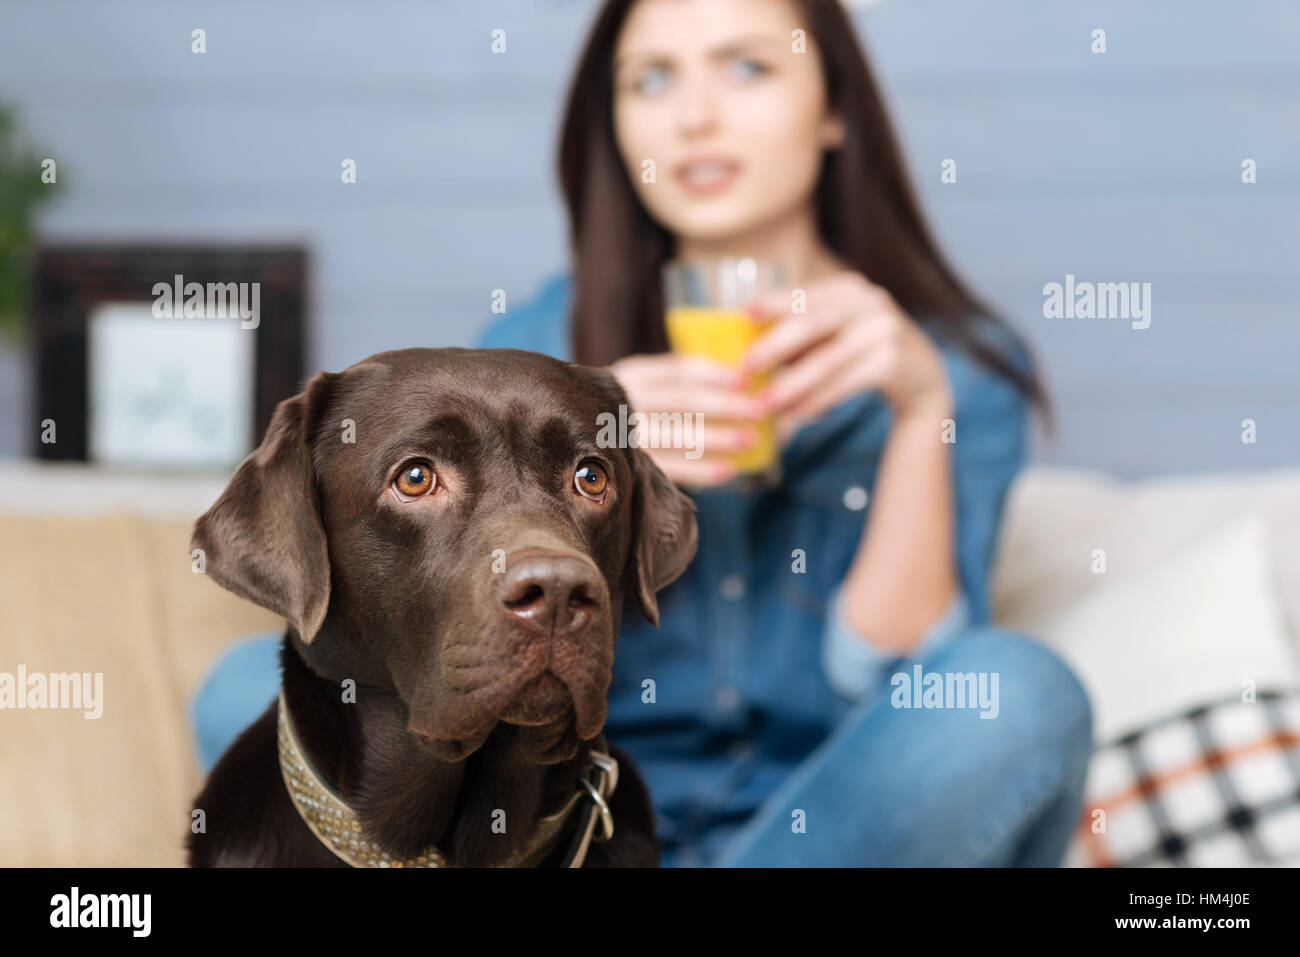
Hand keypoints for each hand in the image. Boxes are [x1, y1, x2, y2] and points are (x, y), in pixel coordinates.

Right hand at [607, 352, 766, 488]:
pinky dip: (701, 470)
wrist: (576, 445)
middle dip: (726, 404)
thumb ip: (676, 386)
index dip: (715, 374)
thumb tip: (738, 387)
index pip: (678, 370)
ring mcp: (622, 435)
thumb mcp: (642, 390)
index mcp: (631, 375)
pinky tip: (728, 471)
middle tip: (761, 409)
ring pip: (677, 433)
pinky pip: (670, 468)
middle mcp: (624, 402)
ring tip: (750, 441)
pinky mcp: (626, 466)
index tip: (746, 380)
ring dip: (718, 437)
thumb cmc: (626, 414)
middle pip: (683, 399)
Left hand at [741, 272, 953, 440]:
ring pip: (827, 358)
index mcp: (849, 289)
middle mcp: (869, 302)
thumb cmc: (862, 354)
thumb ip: (802, 335)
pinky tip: (796, 415)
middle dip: (775, 345)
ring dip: (791, 384)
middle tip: (746, 366)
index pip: (805, 293)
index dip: (774, 302)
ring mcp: (884, 329)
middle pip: (813, 322)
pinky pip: (845, 383)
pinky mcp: (893, 361)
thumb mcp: (835, 335)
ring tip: (764, 404)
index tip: (744, 313)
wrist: (922, 379)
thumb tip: (748, 350)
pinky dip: (817, 400)